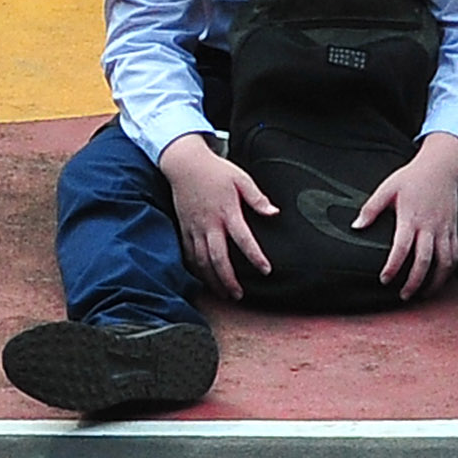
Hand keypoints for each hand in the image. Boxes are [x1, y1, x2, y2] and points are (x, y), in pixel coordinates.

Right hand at [164, 135, 276, 295]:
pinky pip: (188, 253)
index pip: (243, 238)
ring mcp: (194, 227)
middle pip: (217, 257)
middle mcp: (209, 223)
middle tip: (238, 295)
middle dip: (228, 279)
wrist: (184, 162)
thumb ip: (257, 198)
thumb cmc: (215, 170)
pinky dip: (196, 269)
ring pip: (201, 260)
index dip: (255, 256)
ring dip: (212, 279)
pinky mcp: (184, 227)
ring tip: (224, 293)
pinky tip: (204, 279)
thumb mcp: (240, 178)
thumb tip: (274, 213)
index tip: (265, 270)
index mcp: (227, 211)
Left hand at [355, 133, 457, 296]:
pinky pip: (455, 255)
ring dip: (435, 282)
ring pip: (445, 263)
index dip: (393, 266)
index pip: (402, 248)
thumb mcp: (387, 188)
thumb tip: (356, 226)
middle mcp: (430, 227)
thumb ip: (371, 208)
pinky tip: (440, 279)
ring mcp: (445, 230)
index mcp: (411, 218)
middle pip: (425, 262)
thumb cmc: (411, 178)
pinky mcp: (454, 230)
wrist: (441, 167)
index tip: (385, 279)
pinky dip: (449, 271)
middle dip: (414, 282)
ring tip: (423, 294)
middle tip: (403, 295)